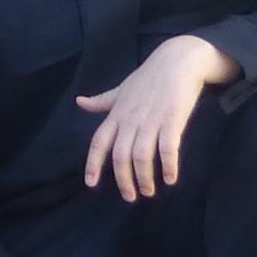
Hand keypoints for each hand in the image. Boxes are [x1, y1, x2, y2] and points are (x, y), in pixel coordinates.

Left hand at [78, 34, 224, 200]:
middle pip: (120, 156)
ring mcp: (151, 120)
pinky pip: (168, 147)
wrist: (177, 60)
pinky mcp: (172, 119)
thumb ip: (102, 101)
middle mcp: (131, 119)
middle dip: (123, 180)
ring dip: (145, 178)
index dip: (93, 163)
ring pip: (141, 156)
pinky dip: (168, 165)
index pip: (99, 142)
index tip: (91, 183)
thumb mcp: (121, 89)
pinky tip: (170, 178)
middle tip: (130, 196)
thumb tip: (79, 102)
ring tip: (149, 191)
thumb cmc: (149, 77)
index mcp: (117, 114)